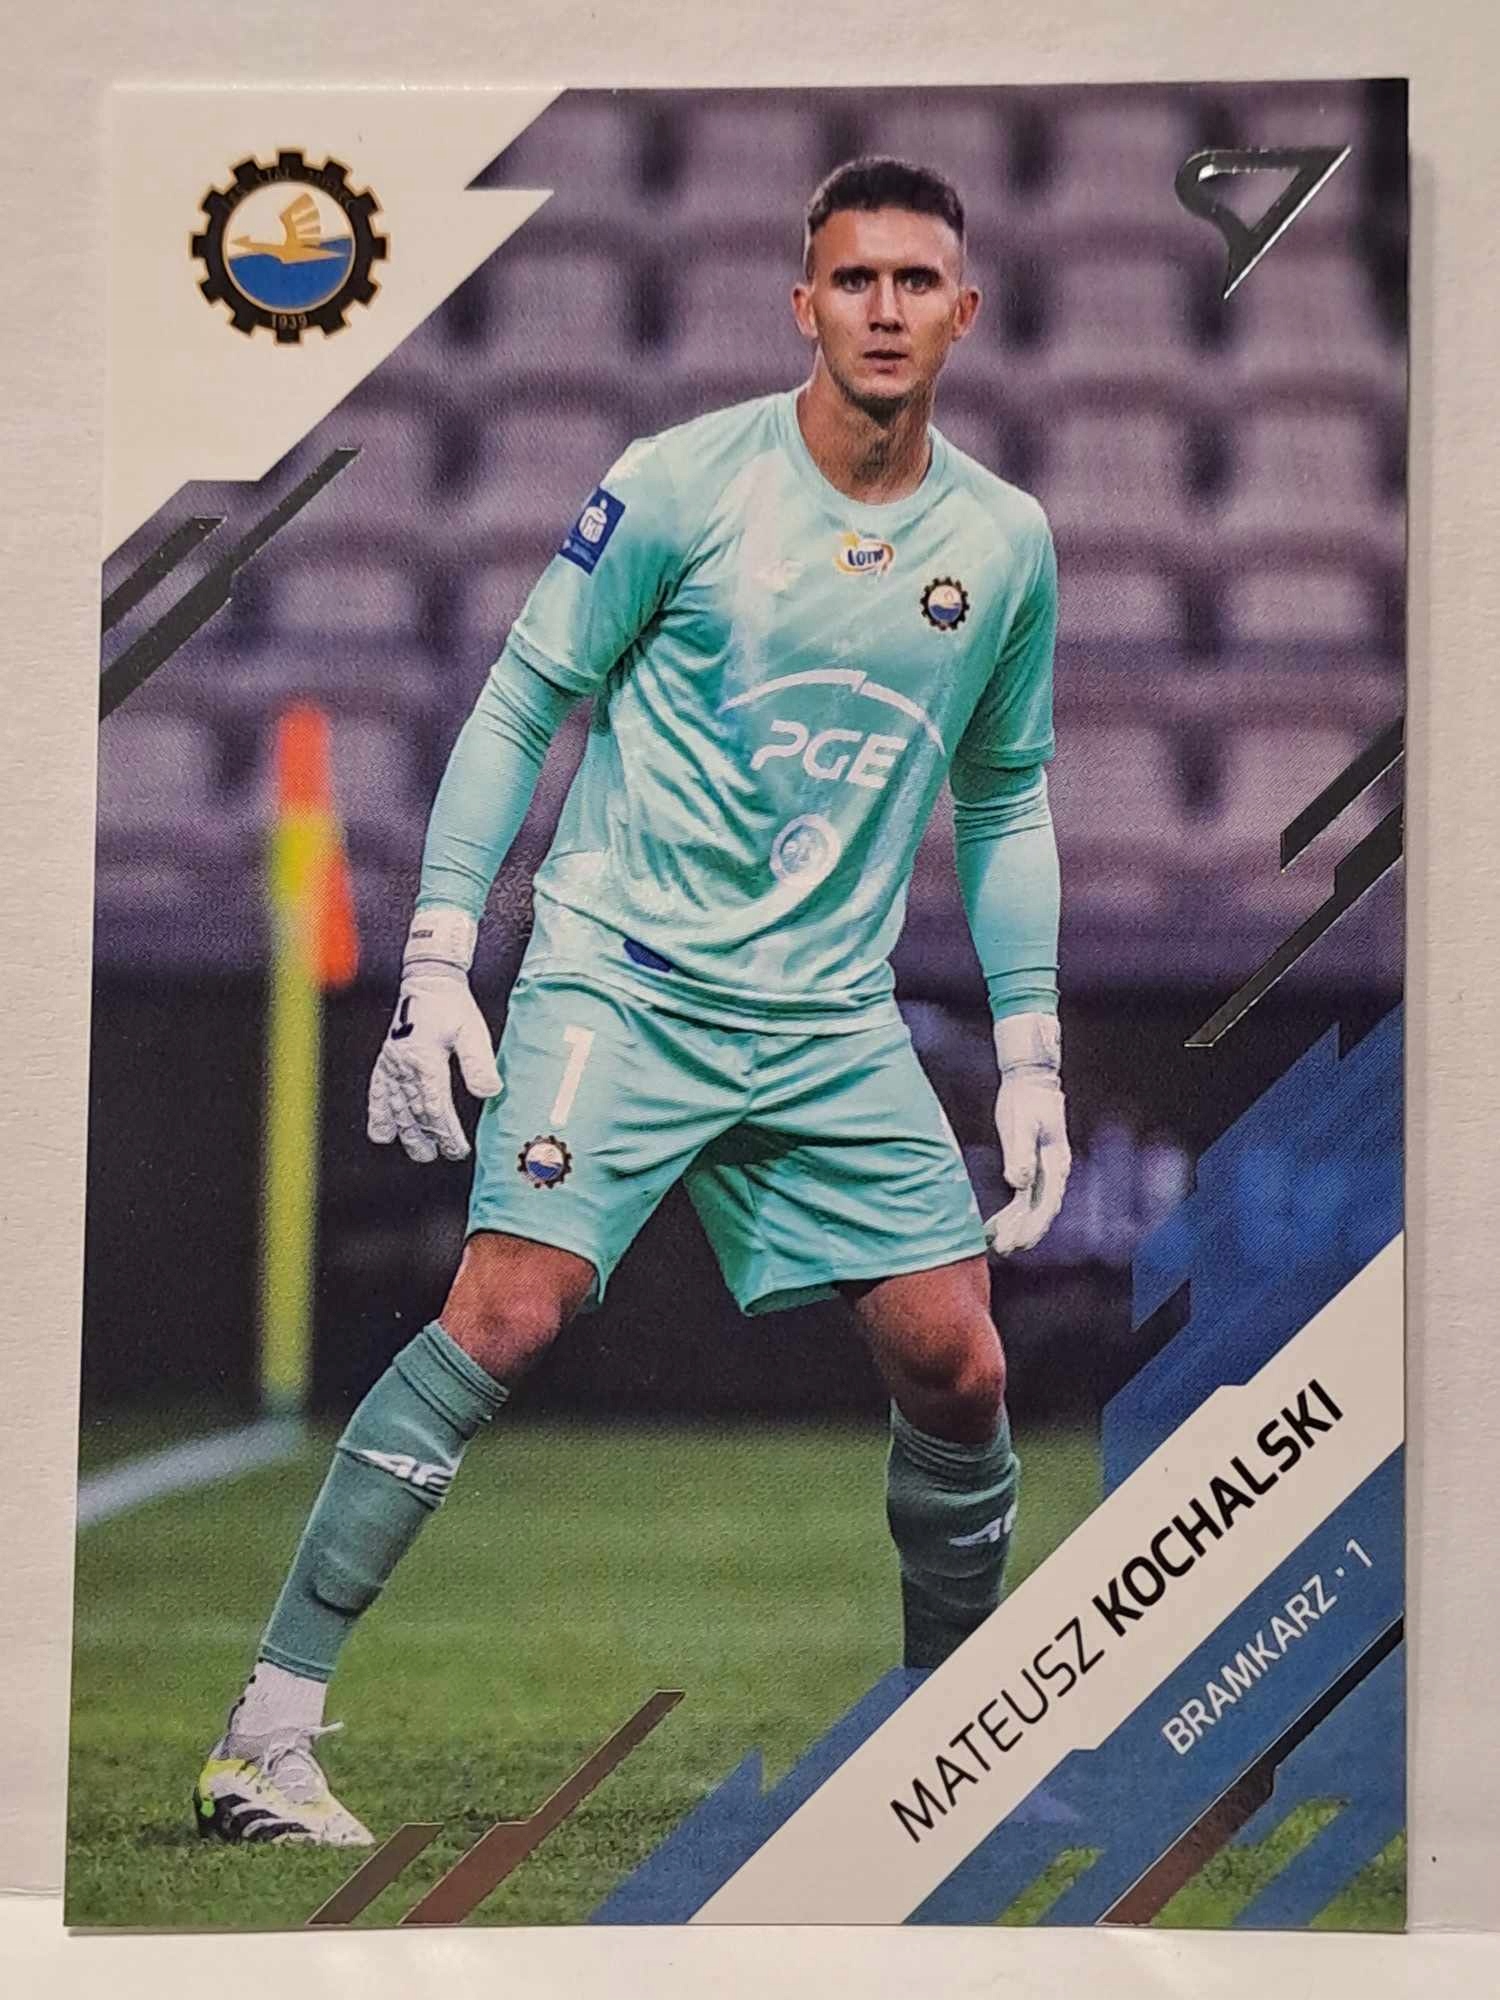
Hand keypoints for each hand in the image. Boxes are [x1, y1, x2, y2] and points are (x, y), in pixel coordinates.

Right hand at [366, 910, 500, 1163]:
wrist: (428, 982)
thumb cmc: (452, 1007)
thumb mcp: (472, 1031)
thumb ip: (478, 1063)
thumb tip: (490, 1092)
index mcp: (426, 1059)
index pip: (435, 1105)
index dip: (446, 1131)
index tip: (458, 1148)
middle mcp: (404, 1065)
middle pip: (414, 1112)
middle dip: (427, 1137)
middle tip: (440, 1155)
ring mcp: (392, 1065)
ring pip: (395, 1107)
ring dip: (406, 1133)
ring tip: (420, 1152)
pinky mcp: (386, 1062)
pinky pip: (377, 1093)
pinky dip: (379, 1114)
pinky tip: (382, 1133)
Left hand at [983, 1013, 1070, 1255]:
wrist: (1030, 1082)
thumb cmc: (1025, 1101)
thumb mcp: (1020, 1125)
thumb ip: (1020, 1154)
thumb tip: (1019, 1184)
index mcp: (1055, 1164)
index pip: (1046, 1204)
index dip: (1032, 1227)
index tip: (1015, 1242)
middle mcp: (1053, 1173)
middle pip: (1040, 1212)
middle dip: (1023, 1233)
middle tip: (1003, 1250)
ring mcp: (1043, 1173)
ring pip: (1030, 1209)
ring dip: (1015, 1228)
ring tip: (995, 1246)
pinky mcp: (1030, 1169)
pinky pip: (1022, 1200)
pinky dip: (1009, 1215)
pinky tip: (992, 1228)